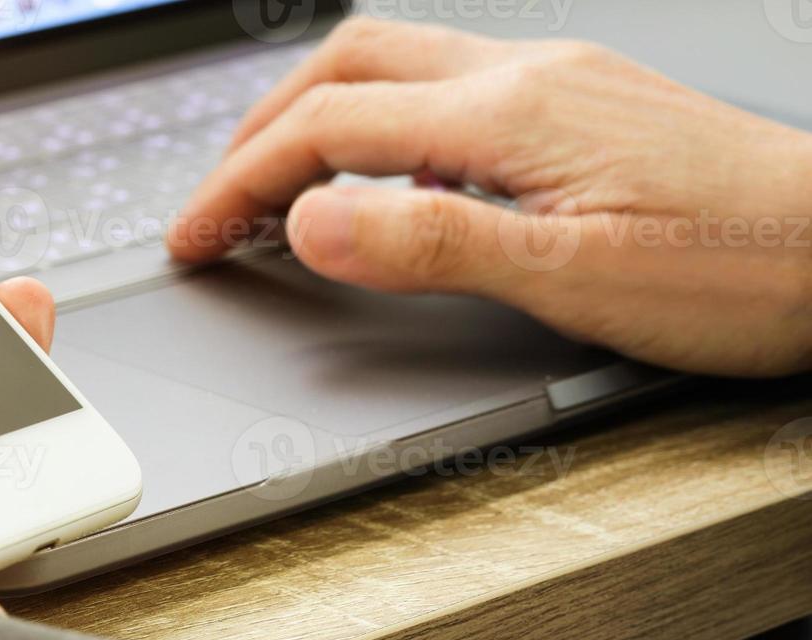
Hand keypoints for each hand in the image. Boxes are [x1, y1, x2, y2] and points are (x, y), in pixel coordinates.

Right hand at [168, 18, 811, 376]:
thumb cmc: (741, 269)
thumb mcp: (574, 278)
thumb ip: (433, 243)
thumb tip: (314, 219)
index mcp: (511, 114)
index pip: (330, 127)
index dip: (241, 181)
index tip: (193, 236)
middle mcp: (527, 78)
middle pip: (347, 66)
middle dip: (259, 131)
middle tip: (214, 202)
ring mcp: (556, 83)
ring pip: (393, 66)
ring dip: (313, 116)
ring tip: (273, 181)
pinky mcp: (579, 105)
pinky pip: (444, 89)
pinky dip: (375, 125)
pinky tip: (382, 173)